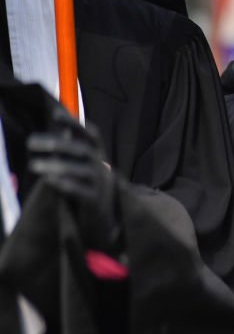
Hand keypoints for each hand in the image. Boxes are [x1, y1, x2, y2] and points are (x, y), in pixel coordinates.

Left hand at [28, 113, 119, 250]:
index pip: (91, 135)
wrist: (103, 217)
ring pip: (80, 170)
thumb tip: (57, 124)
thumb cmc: (86, 186)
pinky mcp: (95, 201)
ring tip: (33, 165)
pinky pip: (81, 191)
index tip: (56, 116)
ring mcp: (101, 184)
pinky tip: (49, 180)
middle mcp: (101, 167)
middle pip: (82, 150)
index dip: (75, 124)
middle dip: (57, 144)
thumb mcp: (82, 166)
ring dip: (57, 165)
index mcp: (98, 156)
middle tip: (30, 142)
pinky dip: (66, 184)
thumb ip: (71, 149)